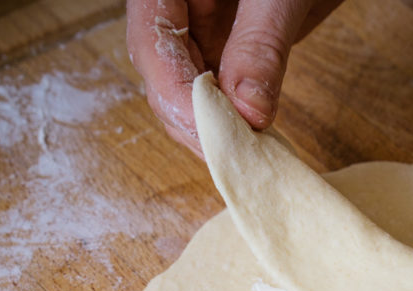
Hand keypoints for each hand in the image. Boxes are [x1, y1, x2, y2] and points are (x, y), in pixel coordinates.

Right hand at [127, 0, 342, 155]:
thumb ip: (261, 45)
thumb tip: (249, 112)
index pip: (151, 41)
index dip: (175, 93)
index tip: (211, 131)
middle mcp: (174, 10)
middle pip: (163, 76)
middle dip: (195, 120)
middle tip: (235, 153)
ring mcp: (197, 32)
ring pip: (186, 94)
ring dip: (214, 129)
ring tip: (248, 152)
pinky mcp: (224, 51)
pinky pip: (217, 95)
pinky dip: (234, 122)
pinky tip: (255, 139)